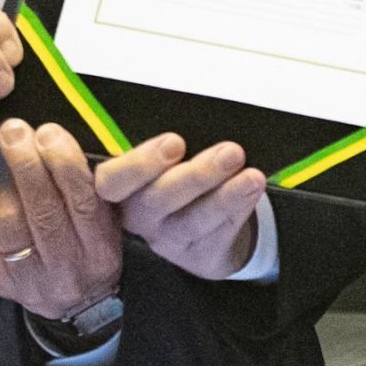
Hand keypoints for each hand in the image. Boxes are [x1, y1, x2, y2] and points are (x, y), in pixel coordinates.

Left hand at [0, 120, 125, 320]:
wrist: (80, 306)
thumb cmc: (93, 252)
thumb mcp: (110, 224)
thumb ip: (96, 192)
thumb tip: (67, 144)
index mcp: (100, 247)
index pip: (84, 203)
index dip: (65, 165)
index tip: (50, 134)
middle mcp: (67, 267)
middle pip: (43, 212)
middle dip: (27, 165)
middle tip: (15, 132)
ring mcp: (33, 280)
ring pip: (11, 228)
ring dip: (5, 187)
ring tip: (6, 160)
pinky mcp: (4, 287)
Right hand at [94, 133, 267, 278]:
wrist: (205, 222)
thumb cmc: (178, 174)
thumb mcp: (166, 156)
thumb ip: (168, 143)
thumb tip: (194, 110)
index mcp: (123, 187)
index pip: (113, 181)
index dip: (139, 165)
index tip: (175, 144)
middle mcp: (140, 215)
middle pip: (157, 201)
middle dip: (195, 176)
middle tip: (230, 153)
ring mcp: (169, 239)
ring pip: (192, 221)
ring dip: (226, 196)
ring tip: (251, 176)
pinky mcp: (199, 255)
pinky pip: (219, 234)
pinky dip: (239, 209)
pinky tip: (252, 189)